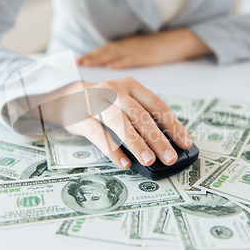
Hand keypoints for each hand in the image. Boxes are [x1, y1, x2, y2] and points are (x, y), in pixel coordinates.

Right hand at [40, 77, 192, 169]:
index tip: (185, 143)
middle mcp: (115, 91)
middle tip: (170, 157)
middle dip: (157, 138)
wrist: (64, 96)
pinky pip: (98, 135)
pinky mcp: (81, 117)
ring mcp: (96, 103)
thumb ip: (141, 116)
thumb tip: (166, 144)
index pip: (157, 106)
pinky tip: (124, 162)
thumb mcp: (123, 101)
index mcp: (131, 86)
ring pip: (120, 123)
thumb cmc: (102, 103)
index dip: (173, 125)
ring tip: (149, 161)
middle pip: (140, 115)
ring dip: (136, 144)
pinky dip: (112, 150)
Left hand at [76, 28, 210, 68]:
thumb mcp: (144, 52)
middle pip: (106, 51)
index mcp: (129, 45)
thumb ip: (130, 59)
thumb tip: (116, 74)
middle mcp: (131, 45)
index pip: (106, 50)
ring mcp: (140, 49)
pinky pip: (133, 58)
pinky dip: (120, 63)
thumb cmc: (165, 48)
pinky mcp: (150, 54)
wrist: (185, 38)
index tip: (77, 60)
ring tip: (86, 64)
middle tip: (75, 63)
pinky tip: (110, 67)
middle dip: (90, 57)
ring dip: (99, 59)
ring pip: (115, 54)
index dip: (91, 54)